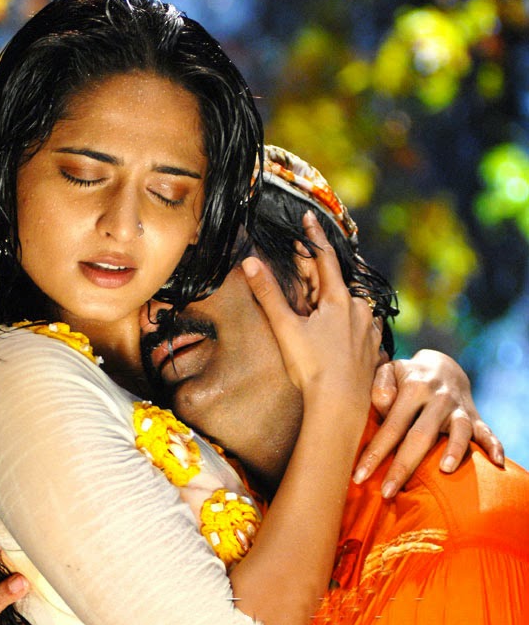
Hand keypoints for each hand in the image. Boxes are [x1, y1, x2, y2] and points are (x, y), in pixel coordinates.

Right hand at [242, 210, 382, 414]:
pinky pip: (361, 326)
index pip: (325, 257)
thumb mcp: (286, 328)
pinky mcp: (374, 349)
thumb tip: (250, 262)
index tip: (308, 218)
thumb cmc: (313, 368)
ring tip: (319, 308)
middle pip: (337, 282)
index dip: (314, 237)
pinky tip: (342, 331)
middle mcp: (359, 309)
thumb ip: (268, 294)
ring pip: (351, 304)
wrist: (340, 406)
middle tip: (301, 274)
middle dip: (319, 276)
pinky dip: (349, 322)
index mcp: (338, 299)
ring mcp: (368, 329)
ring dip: (335, 300)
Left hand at [355, 350, 504, 497]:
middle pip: (421, 435)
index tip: (359, 477)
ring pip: (459, 431)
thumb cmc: (405, 377)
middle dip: (403, 466)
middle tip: (387, 493)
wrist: (442, 366)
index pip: (392, 425)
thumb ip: (380, 385)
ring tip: (445, 471)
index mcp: (414, 388)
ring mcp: (458, 408)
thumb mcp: (389, 371)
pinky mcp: (475, 417)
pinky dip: (494, 446)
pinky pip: (487, 432)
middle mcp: (438, 398)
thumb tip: (383, 403)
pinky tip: (496, 463)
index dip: (375, 452)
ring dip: (454, 450)